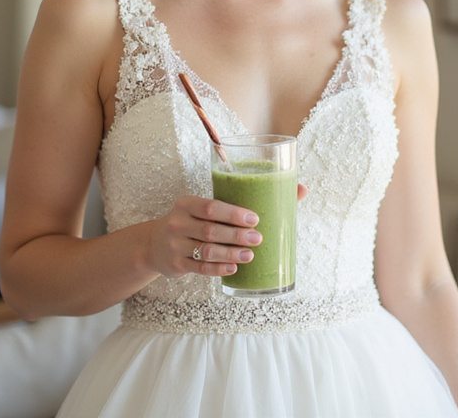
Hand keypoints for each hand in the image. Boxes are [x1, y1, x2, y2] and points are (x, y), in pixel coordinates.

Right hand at [145, 182, 309, 278]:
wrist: (155, 244)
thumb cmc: (193, 221)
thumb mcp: (206, 208)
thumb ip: (244, 200)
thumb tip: (302, 188)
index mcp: (186, 203)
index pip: (210, 207)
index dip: (233, 214)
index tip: (255, 218)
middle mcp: (178, 223)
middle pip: (211, 230)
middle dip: (237, 235)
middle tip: (258, 238)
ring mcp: (176, 245)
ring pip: (207, 251)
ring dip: (230, 254)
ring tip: (250, 255)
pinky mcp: (177, 265)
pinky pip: (200, 268)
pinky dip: (218, 269)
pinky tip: (233, 268)